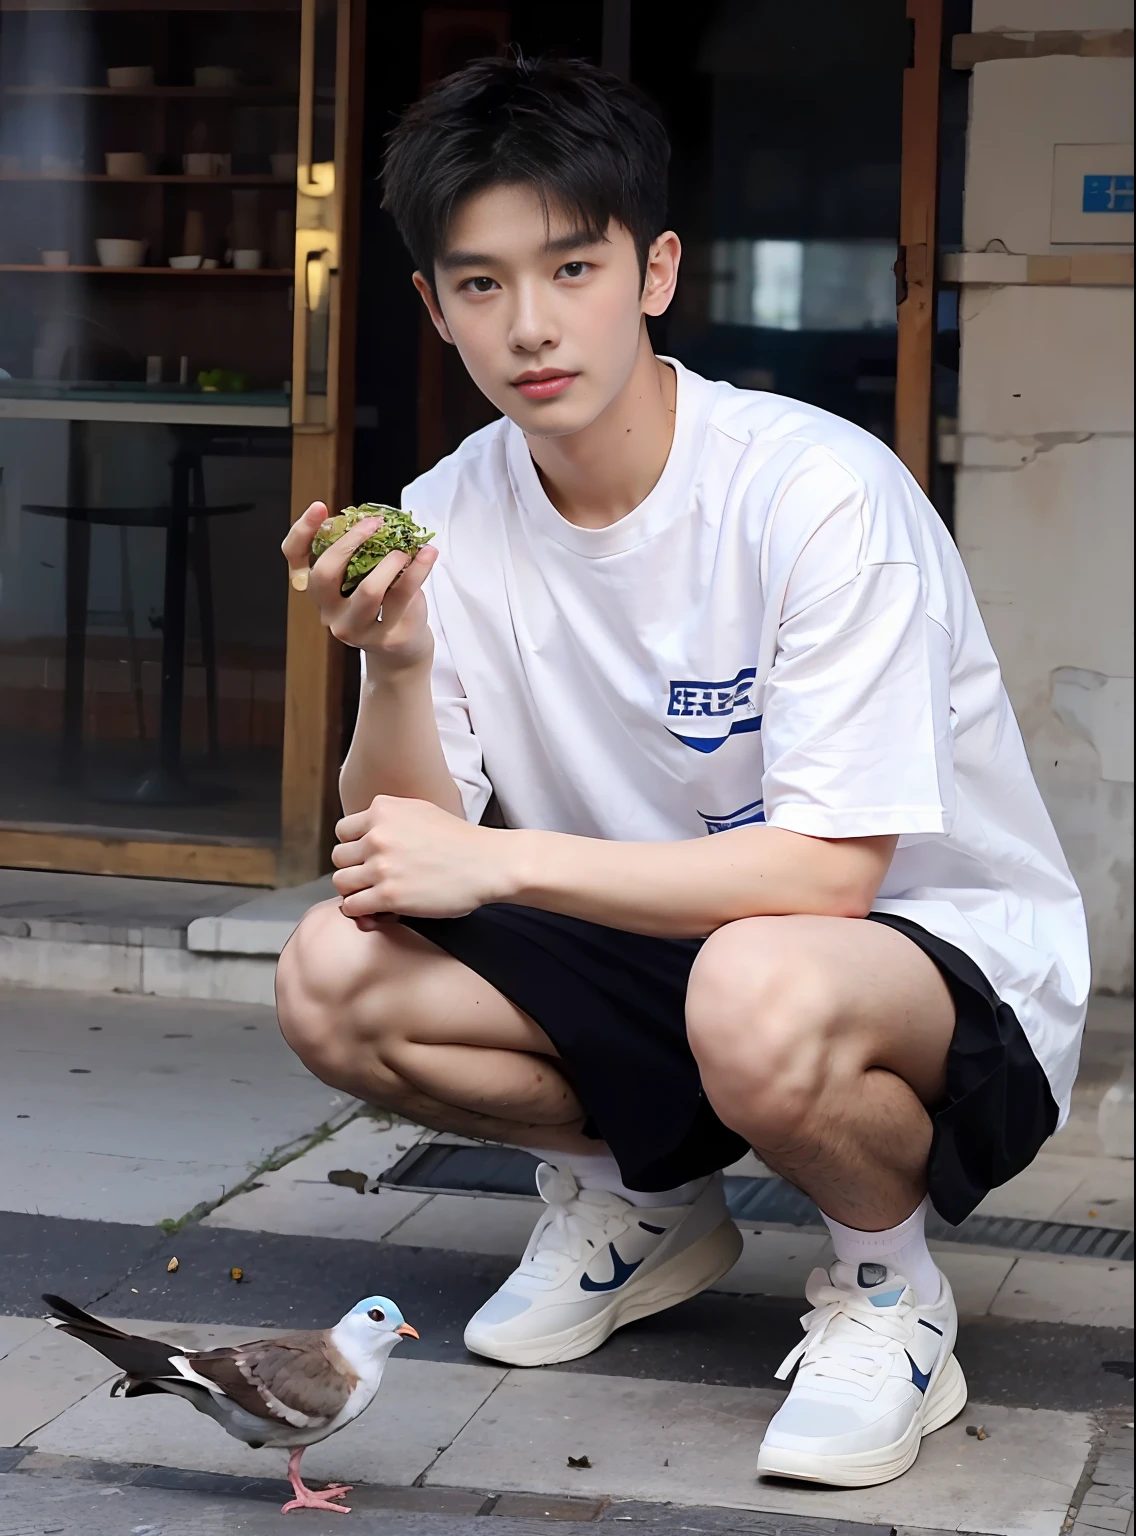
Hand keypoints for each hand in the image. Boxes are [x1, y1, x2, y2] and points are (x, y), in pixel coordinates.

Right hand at [281, 500, 436, 670]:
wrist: (401, 648)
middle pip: (324, 573)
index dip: (302, 530)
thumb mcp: (364, 574)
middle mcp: (329, 611)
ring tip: (405, 550)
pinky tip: (428, 554)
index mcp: (319, 589)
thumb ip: (359, 551)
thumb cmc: (382, 601)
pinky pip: (402, 598)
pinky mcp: (385, 638)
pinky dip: (418, 571)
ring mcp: (355, 629)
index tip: (320, 507)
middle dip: (350, 541)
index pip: (294, 556)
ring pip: (367, 591)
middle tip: (374, 523)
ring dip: (389, 563)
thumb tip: (369, 518)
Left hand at [331, 796, 517, 918]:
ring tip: (375, 895)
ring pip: (341, 882)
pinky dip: (362, 912)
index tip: (370, 858)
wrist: (488, 864)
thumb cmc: (460, 842)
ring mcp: (381, 865)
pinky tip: (380, 910)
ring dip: (355, 892)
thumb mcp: (421, 812)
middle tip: (374, 880)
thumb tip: (364, 835)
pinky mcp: (388, 895)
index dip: (354, 847)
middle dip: (354, 870)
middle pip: (339, 857)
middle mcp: (378, 834)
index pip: (343, 831)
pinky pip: (352, 906)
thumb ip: (390, 818)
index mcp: (383, 810)